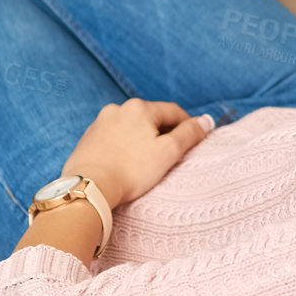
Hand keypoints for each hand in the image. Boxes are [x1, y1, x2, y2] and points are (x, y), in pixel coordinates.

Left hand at [59, 98, 211, 206]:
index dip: (188, 124)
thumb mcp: (168, 152)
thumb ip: (189, 133)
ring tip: (147, 160)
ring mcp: (100, 123)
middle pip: (150, 118)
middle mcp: (118, 109)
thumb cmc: (130, 171)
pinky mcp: (88, 138)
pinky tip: (126, 163)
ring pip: (131, 127)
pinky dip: (124, 146)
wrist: (89, 187)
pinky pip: (114, 137)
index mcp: (139, 107)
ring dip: (142, 138)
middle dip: (163, 132)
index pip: (173, 111)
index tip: (195, 138)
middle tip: (172, 153)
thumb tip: (207, 121)